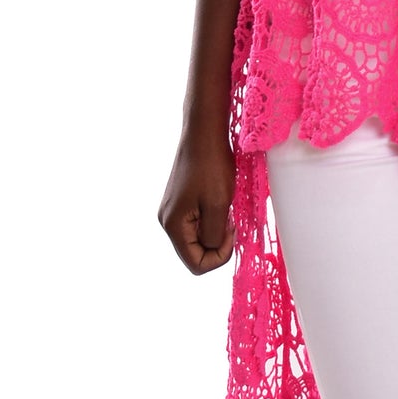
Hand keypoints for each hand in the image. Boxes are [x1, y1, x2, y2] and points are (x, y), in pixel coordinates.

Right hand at [158, 131, 237, 274]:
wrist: (204, 133)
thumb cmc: (212, 166)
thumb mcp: (218, 206)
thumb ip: (213, 236)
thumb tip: (210, 249)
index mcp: (173, 226)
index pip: (196, 264)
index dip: (219, 256)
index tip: (230, 231)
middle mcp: (167, 221)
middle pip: (195, 253)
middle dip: (217, 243)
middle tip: (230, 220)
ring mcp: (172, 211)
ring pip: (197, 239)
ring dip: (215, 230)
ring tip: (224, 208)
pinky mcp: (179, 202)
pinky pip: (196, 224)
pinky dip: (210, 220)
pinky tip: (218, 202)